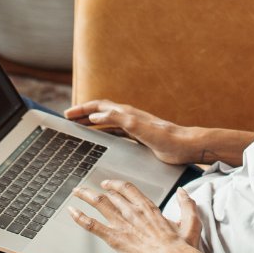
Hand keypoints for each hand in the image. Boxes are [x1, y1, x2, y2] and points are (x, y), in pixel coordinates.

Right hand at [64, 100, 193, 165]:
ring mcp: (134, 126)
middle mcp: (129, 117)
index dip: (82, 109)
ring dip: (91, 122)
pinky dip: (103, 132)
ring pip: (107, 121)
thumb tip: (96, 116)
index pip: (99, 106)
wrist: (186, 146)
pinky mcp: (138, 136)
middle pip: (101, 111)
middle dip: (83, 113)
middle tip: (68, 118)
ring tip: (78, 127)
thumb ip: (118, 120)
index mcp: (127, 113)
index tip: (67, 114)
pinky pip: (115, 131)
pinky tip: (100, 139)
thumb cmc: (167, 138)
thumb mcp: (140, 129)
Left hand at [70, 180, 202, 252]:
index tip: (108, 184)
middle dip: (96, 190)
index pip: (128, 189)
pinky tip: (72, 212)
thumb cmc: (181, 247)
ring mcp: (123, 224)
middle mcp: (133, 212)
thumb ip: (187, 205)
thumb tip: (183, 192)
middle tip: (87, 189)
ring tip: (76, 192)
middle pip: (111, 194)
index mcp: (149, 208)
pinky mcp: (115, 238)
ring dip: (86, 196)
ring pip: (100, 204)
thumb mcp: (191, 223)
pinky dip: (80, 217)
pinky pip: (93, 225)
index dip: (115, 184)